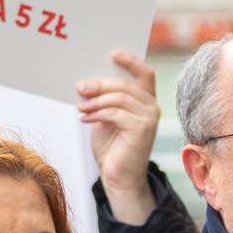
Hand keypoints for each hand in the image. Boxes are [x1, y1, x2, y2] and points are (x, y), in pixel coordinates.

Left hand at [80, 51, 161, 210]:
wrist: (118, 178)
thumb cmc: (112, 149)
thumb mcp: (105, 119)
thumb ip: (103, 101)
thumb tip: (86, 84)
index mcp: (146, 101)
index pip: (145, 73)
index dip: (131, 61)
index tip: (112, 54)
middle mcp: (152, 107)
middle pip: (125, 84)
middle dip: (100, 84)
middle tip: (80, 88)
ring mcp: (149, 118)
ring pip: (119, 97)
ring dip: (96, 101)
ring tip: (80, 108)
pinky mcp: (142, 129)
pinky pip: (115, 113)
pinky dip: (97, 114)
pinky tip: (84, 119)